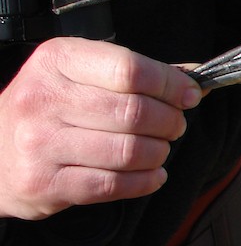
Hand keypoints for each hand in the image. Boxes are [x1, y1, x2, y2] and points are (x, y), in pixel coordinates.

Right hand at [0, 37, 201, 219]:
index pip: (130, 70)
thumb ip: (135, 75)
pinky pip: (114, 184)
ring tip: (159, 150)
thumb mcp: (79, 75)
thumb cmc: (46, 109)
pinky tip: (152, 175)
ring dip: (159, 153)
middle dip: (169, 122)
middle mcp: (44, 99)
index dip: (170, 84)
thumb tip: (194, 81)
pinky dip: (145, 181)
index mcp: (56, 61)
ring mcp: (41, 144)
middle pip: (135, 112)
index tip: (189, 95)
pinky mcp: (45, 183)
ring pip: (129, 151)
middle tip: (174, 126)